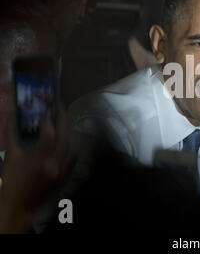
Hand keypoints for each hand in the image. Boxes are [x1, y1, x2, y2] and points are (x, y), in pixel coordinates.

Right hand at [0, 108, 76, 232]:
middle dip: (63, 121)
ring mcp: (62, 172)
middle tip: (61, 109)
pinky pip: (73, 159)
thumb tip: (12, 115)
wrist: (18, 205)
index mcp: (39, 160)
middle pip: (64, 138)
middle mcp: (55, 165)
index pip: (49, 135)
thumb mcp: (11, 156)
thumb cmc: (12, 180)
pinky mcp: (66, 178)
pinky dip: (70, 148)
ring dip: (67, 135)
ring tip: (61, 126)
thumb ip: (11, 133)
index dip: (47, 122)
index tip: (44, 115)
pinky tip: (64, 142)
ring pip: (72, 147)